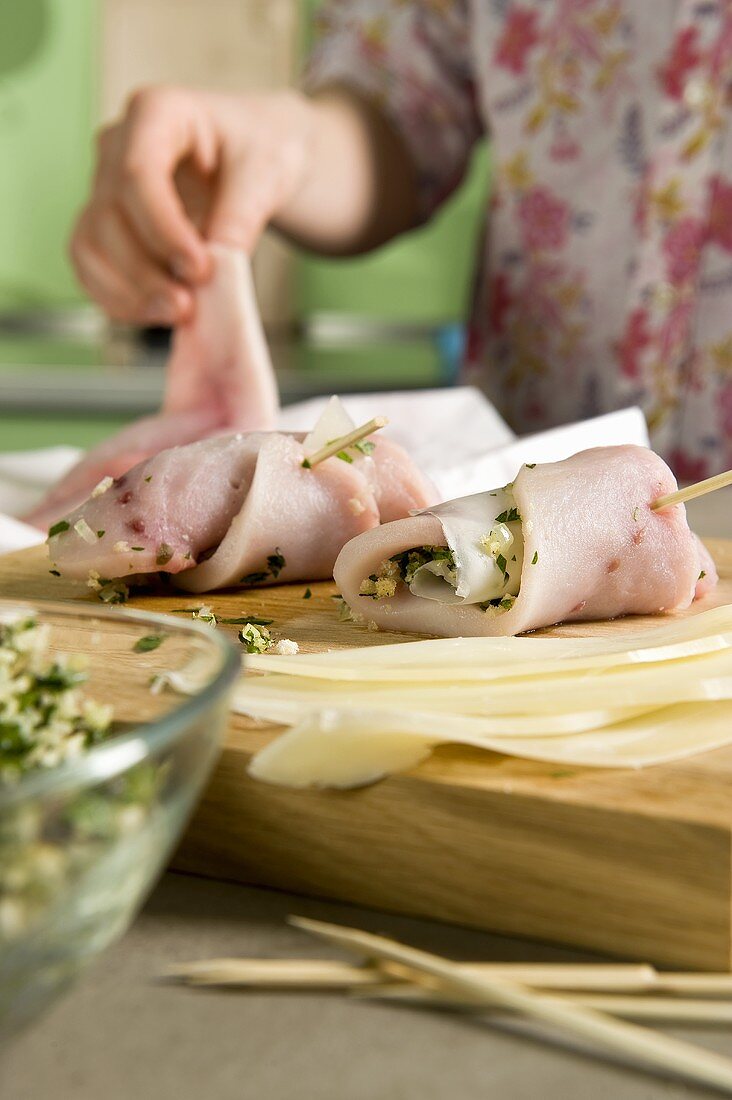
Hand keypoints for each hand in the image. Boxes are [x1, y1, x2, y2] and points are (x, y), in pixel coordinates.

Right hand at [69, 87, 316, 324]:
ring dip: (129, 291)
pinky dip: (119, 299)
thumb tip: (218, 268)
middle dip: (145, 271)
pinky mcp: (107, 228)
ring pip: (91, 246)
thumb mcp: (269, 172)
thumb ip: (242, 216)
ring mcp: (106, 188)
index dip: (162, 228)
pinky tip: (156, 315)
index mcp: (157, 113)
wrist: (255, 159)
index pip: (137, 172)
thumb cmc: (260, 149)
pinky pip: (92, 268)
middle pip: (109, 215)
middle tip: (188, 305)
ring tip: (177, 314)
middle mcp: (118, 147)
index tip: (199, 268)